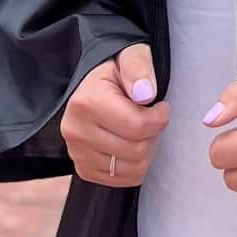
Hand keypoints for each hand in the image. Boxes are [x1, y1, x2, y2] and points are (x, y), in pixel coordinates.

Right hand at [61, 43, 166, 187]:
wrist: (94, 85)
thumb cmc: (117, 70)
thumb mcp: (131, 56)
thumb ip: (139, 68)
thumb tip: (145, 94)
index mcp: (86, 102)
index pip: (137, 126)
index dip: (160, 118)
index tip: (161, 106)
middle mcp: (75, 130)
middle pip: (137, 150)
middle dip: (153, 135)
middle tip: (150, 118)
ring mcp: (77, 153)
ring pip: (133, 169)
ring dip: (146, 151)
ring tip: (139, 131)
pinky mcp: (84, 169)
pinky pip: (124, 180)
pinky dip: (135, 166)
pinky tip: (130, 145)